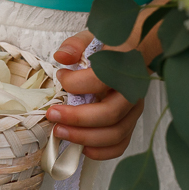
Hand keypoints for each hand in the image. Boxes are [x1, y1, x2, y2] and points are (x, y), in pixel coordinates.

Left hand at [45, 30, 145, 160]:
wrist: (136, 52)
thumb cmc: (110, 47)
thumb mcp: (91, 38)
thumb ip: (75, 45)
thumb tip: (62, 57)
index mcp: (124, 67)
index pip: (102, 80)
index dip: (77, 82)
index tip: (60, 77)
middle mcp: (132, 91)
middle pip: (110, 113)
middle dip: (77, 118)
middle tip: (52, 114)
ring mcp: (134, 110)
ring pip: (115, 133)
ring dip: (84, 138)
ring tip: (59, 132)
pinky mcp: (130, 123)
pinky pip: (120, 144)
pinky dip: (101, 151)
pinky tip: (81, 148)